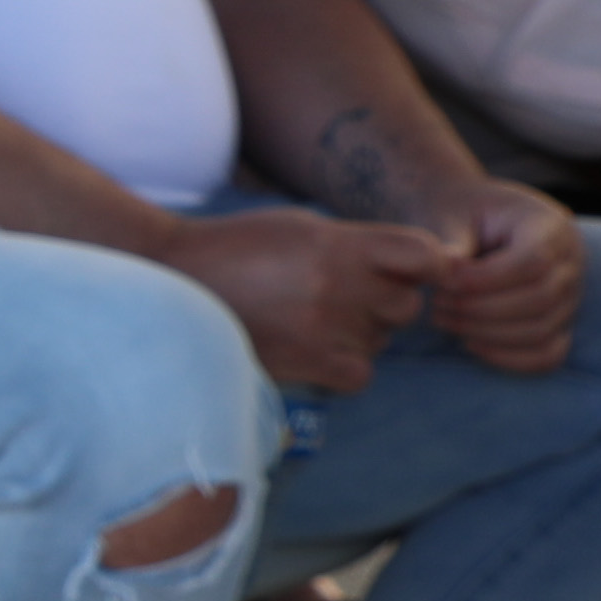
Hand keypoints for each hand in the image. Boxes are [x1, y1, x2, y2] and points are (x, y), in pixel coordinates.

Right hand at [163, 206, 442, 394]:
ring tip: (312, 322)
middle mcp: (340, 284)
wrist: (172, 277)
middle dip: (384, 304)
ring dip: (359, 336)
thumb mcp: (301, 226)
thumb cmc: (237, 246)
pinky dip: (347, 367)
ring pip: (381, 341)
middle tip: (342, 299)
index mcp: (342, 243)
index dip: (428, 266)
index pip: (427, 256)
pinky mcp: (306, 361)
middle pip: (406, 305)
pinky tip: (318, 352)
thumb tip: (407, 263)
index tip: (408, 272)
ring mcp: (324, 326)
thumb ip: (356, 243)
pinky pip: (361, 374)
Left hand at [429, 176, 584, 373]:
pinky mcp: (559, 322)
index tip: (442, 280)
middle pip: (540, 299)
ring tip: (443, 317)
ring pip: (541, 330)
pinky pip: (547, 354)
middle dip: (479, 308)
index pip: (534, 262)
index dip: (485, 279)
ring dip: (485, 332)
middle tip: (437, 302)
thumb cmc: (457, 213)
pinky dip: (509, 358)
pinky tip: (469, 343)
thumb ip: (450, 241)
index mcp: (550, 225)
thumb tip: (444, 269)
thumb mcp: (449, 214)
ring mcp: (570, 295)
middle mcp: (571, 261)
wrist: (468, 219)